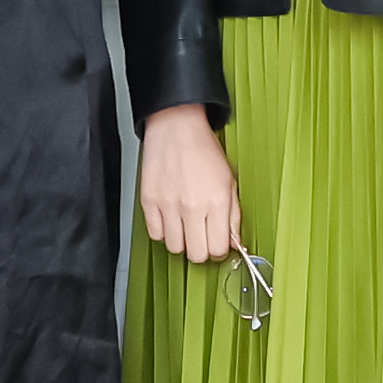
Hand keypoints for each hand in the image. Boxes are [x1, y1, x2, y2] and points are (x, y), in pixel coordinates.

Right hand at [138, 105, 241, 264]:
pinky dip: (163, 231)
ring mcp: (168, 206)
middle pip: (196, 255)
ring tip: (184, 226)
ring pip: (174, 248)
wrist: (176, 127)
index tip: (216, 242)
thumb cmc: (203, 150)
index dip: (218, 249)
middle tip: (201, 237)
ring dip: (181, 241)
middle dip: (201, 249)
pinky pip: (155, 234)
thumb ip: (233, 215)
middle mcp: (192, 207)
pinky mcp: (149, 202)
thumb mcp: (229, 181)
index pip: (218, 249)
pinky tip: (170, 218)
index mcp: (217, 202)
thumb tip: (234, 241)